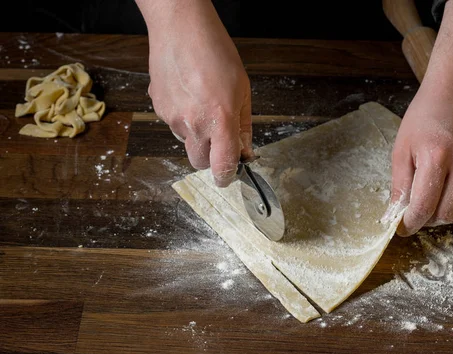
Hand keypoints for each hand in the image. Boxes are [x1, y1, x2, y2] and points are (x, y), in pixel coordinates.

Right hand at [142, 0, 253, 186]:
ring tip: (202, 104)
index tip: (230, 175)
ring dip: (196, 134)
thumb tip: (245, 151)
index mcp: (220, 120)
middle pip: (199, 163)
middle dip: (210, 158)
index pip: (222, 166)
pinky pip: (173, 124)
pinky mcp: (157, 108)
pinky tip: (188, 95)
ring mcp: (172, 118)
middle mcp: (194, 124)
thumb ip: (243, 126)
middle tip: (218, 138)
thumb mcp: (243, 90)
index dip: (227, 176)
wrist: (181, 27)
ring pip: (186, 142)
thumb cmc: (215, 52)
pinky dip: (182, 118)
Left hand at [391, 79, 452, 235]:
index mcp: (435, 157)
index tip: (403, 227)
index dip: (410, 223)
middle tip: (419, 210)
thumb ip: (399, 184)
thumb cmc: (424, 116)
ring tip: (436, 205)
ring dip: (449, 218)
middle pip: (446, 213)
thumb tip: (395, 216)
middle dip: (428, 220)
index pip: (423, 206)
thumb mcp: (402, 148)